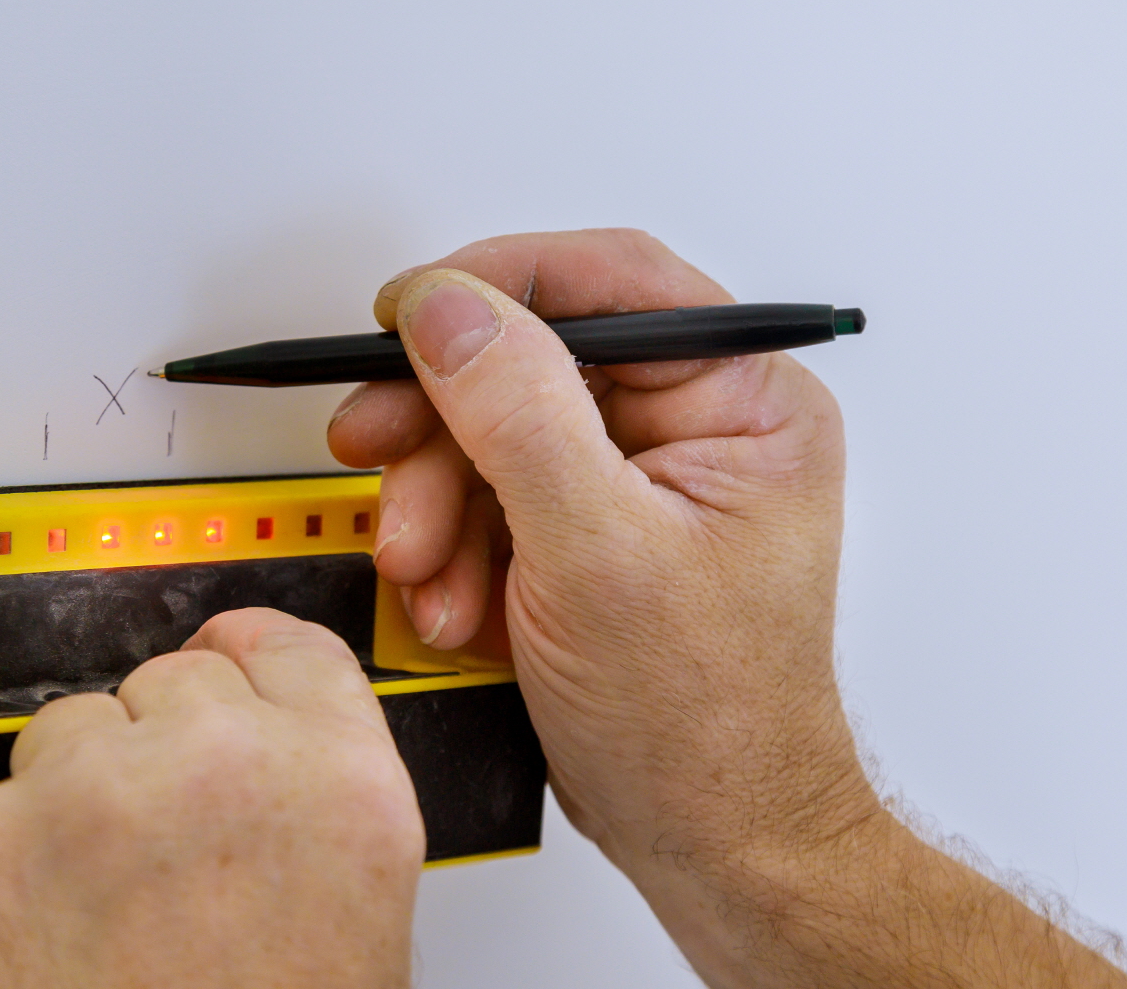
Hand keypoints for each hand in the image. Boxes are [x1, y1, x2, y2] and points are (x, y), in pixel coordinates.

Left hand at [0, 609, 423, 988]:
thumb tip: (264, 733)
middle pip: (169, 683)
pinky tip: (37, 950)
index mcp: (336, 784)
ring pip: (64, 735)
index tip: (218, 661)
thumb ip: (318, 794)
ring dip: (70, 806)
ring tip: (98, 922)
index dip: (243, 660)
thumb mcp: (357, 913)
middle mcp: (216, 766)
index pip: (282, 646)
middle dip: (155, 755)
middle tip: (161, 863)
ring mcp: (86, 800)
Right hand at [329, 229, 1126, 987]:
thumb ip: (519, 414)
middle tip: (381, 452)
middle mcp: (698, 426)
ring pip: (496, 432)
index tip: (406, 314)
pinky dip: (453, 546)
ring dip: (438, 503)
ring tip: (428, 573)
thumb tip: (450, 309)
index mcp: (745, 401)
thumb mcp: (598, 554)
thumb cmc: (708, 724)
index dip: (493, 286)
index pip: (609, 283)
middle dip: (445, 428)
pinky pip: (492, 497)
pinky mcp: (590, 533)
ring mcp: (640, 481)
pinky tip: (453, 603)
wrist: (708, 843)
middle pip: (533, 360)